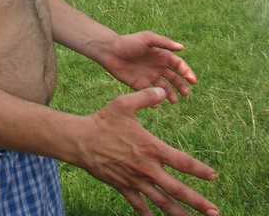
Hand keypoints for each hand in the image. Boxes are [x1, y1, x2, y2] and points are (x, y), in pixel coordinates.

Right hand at [78, 88, 218, 215]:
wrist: (81, 140)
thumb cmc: (104, 120)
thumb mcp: (124, 104)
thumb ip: (145, 98)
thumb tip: (162, 92)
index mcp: (151, 147)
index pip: (182, 162)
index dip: (199, 170)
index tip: (213, 176)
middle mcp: (147, 168)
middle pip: (177, 189)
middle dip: (197, 202)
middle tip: (214, 212)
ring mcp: (136, 180)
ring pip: (162, 202)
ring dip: (180, 214)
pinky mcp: (124, 187)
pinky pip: (140, 206)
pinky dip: (150, 215)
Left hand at [101, 31, 196, 102]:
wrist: (110, 51)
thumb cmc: (129, 42)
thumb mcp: (147, 39)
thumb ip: (164, 43)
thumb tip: (182, 47)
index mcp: (161, 55)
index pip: (179, 65)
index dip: (187, 72)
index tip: (192, 80)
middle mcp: (158, 66)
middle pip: (175, 78)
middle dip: (182, 85)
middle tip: (185, 93)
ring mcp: (150, 76)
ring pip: (165, 88)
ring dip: (172, 94)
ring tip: (174, 100)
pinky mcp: (140, 85)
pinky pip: (151, 94)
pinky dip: (156, 100)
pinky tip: (158, 102)